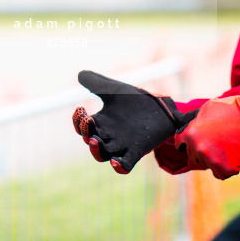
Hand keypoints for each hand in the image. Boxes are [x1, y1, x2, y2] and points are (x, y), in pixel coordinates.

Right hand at [72, 70, 197, 173]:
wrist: (161, 107)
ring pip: (103, 155)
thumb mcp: (115, 89)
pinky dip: (119, 166)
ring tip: (94, 141)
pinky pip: (125, 165)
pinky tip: (115, 162)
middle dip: (86, 133)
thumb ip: (97, 83)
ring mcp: (122, 145)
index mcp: (102, 122)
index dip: (78, 121)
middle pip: (91, 141)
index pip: (83, 126)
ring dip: (96, 150)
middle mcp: (109, 136)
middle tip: (86, 122)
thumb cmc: (135, 100)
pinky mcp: (137, 151)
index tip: (80, 110)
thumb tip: (80, 74)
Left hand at [176, 95, 239, 179]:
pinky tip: (234, 156)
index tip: (188, 144)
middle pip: (194, 155)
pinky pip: (220, 173)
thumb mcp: (208, 108)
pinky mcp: (225, 169)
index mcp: (191, 133)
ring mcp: (212, 160)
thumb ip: (196, 120)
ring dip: (215, 159)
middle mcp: (198, 148)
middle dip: (202, 150)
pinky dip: (226, 167)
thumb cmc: (233, 109)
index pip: (179, 143)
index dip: (184, 142)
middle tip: (216, 143)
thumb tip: (190, 125)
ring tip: (228, 148)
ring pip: (207, 164)